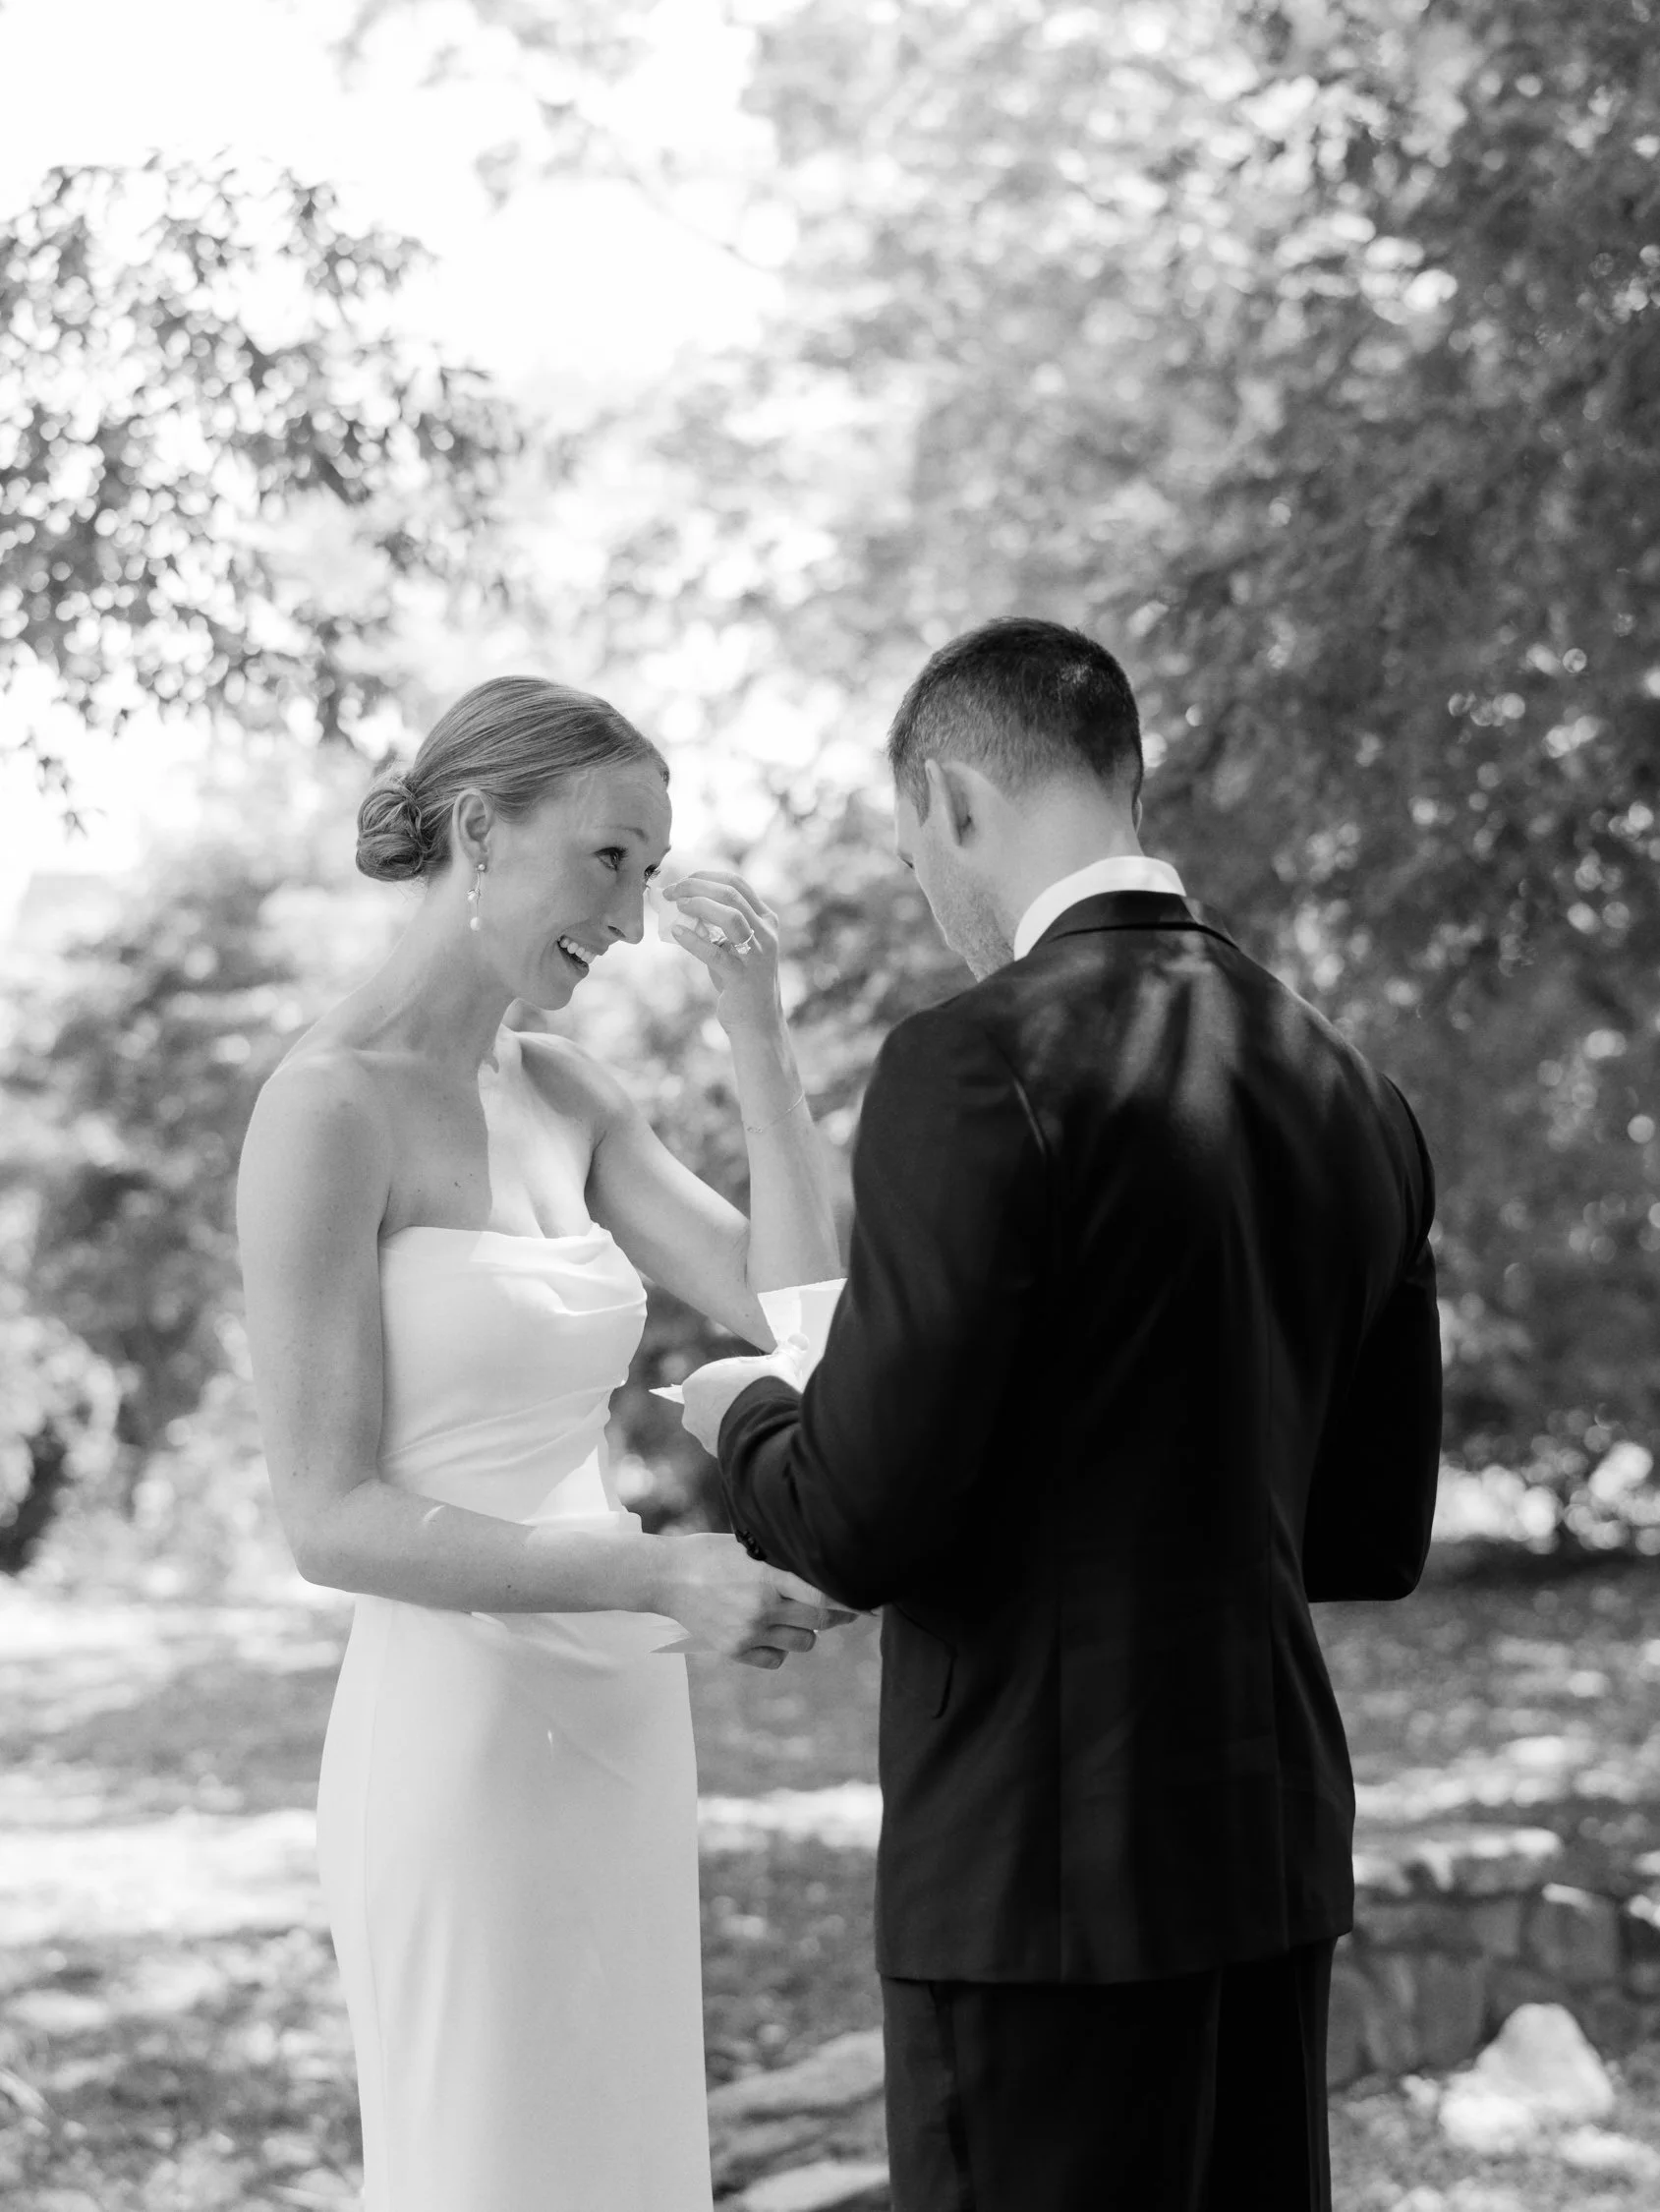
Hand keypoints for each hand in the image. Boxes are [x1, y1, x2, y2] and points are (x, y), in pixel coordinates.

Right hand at [651, 1531, 832, 1663]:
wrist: (667, 1577)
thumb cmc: (711, 1553)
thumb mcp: (751, 1548)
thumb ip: (785, 1563)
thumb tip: (826, 1572)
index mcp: (768, 1575)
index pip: (823, 1594)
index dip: (850, 1600)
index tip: (868, 1603)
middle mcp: (762, 1607)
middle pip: (820, 1620)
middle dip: (837, 1615)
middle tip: (846, 1610)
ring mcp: (748, 1632)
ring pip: (804, 1642)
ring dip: (807, 1630)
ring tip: (795, 1615)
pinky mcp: (735, 1650)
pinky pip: (776, 1659)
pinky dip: (780, 1648)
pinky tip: (772, 1630)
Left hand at [662, 869, 782, 1035]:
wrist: (756, 1023)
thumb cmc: (739, 982)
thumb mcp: (732, 947)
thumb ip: (714, 925)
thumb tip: (680, 904)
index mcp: (766, 920)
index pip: (737, 883)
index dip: (706, 876)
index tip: (682, 881)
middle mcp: (766, 933)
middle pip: (731, 894)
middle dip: (696, 886)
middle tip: (672, 891)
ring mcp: (757, 955)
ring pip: (730, 916)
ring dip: (698, 905)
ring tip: (676, 905)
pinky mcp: (742, 977)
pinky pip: (714, 952)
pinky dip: (692, 939)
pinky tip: (676, 932)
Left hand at [680, 1351, 801, 1453]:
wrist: (767, 1432)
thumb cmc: (765, 1391)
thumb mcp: (779, 1366)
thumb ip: (787, 1353)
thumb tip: (800, 1339)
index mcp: (696, 1385)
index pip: (723, 1374)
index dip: (748, 1374)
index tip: (765, 1376)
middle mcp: (692, 1413)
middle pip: (724, 1399)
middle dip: (744, 1397)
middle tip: (768, 1394)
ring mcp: (704, 1438)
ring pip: (728, 1422)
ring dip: (745, 1418)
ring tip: (769, 1414)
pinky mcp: (719, 1456)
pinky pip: (735, 1441)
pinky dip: (748, 1436)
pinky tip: (766, 1431)